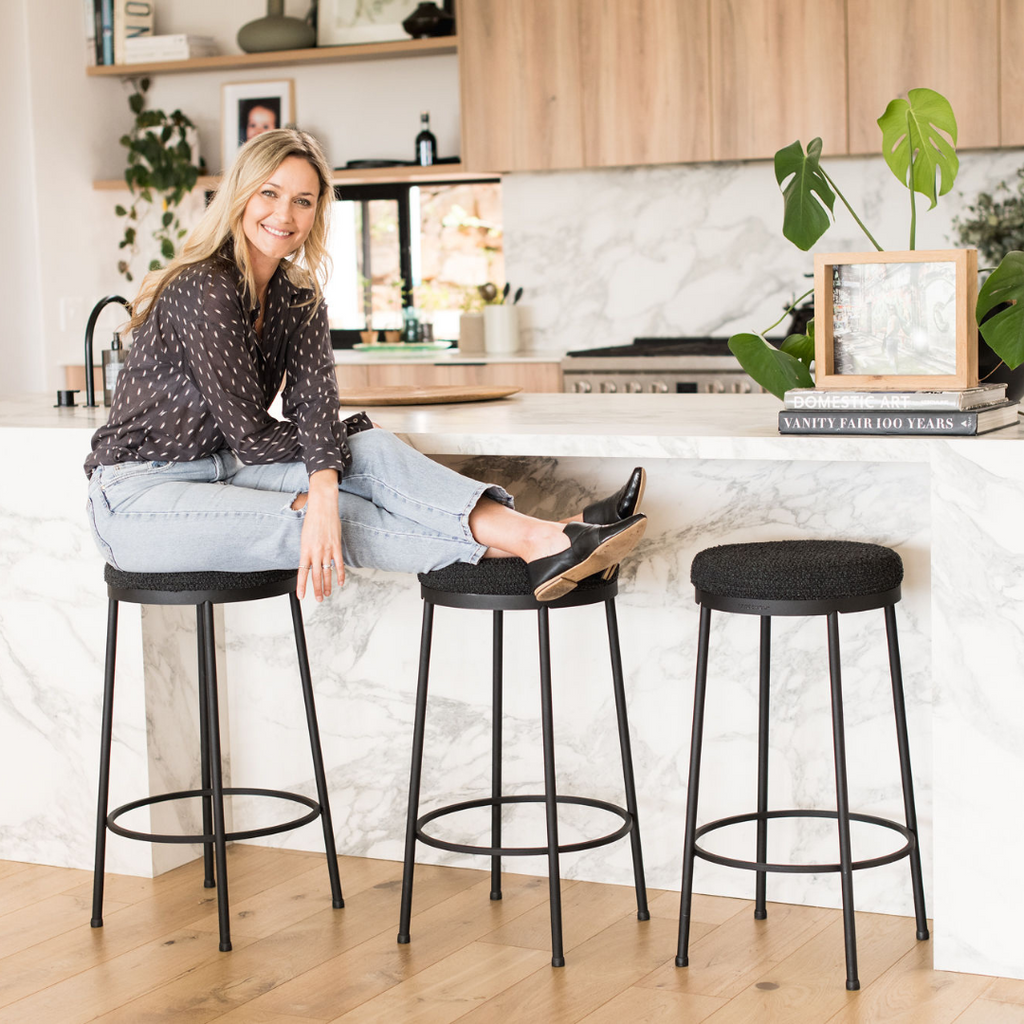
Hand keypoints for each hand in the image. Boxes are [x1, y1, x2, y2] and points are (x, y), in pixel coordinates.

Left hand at [297, 470, 344, 600]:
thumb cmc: (312, 519)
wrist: (322, 507)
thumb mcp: (304, 536)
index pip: (302, 573)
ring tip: (327, 594)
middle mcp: (315, 552)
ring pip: (327, 572)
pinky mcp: (336, 546)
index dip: (301, 586)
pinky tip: (341, 582)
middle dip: (316, 590)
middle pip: (315, 576)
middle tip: (318, 599)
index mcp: (305, 550)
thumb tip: (307, 562)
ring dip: (327, 585)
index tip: (301, 596)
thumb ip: (306, 551)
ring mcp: (326, 550)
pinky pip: (339, 564)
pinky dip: (340, 574)